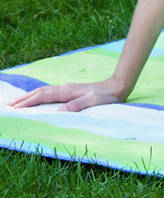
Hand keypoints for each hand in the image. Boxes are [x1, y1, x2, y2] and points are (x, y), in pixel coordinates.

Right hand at [9, 78, 125, 111]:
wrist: (118, 86)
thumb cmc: (107, 96)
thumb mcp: (94, 102)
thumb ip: (78, 105)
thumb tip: (59, 111)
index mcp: (68, 91)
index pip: (43, 96)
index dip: (28, 102)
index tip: (15, 108)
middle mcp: (65, 88)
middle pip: (39, 92)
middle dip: (24, 98)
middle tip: (9, 105)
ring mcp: (68, 89)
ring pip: (44, 91)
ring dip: (30, 96)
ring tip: (18, 102)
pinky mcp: (71, 91)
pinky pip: (50, 93)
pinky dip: (40, 95)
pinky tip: (38, 99)